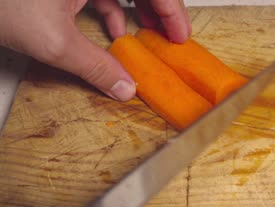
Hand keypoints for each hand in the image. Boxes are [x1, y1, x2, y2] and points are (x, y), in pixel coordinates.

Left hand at [0, 0, 190, 100]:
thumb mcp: (53, 40)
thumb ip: (95, 66)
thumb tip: (123, 86)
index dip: (172, 10)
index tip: (180, 35)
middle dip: (157, 11)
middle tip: (170, 35)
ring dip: (133, 12)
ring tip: (143, 36)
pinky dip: (107, 11)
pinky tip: (111, 32)